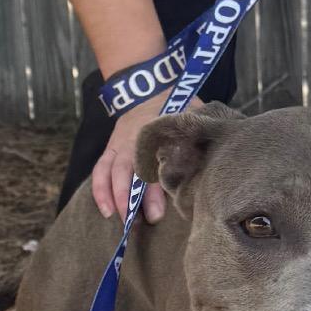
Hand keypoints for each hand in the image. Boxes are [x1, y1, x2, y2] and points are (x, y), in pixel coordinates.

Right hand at [91, 93, 202, 223]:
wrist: (149, 87)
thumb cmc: (176, 107)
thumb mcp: (191, 116)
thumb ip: (197, 138)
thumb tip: (211, 164)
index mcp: (154, 135)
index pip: (152, 167)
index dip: (153, 192)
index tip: (157, 214)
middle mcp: (133, 141)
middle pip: (127, 171)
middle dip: (128, 198)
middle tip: (137, 223)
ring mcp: (119, 145)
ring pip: (109, 171)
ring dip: (111, 196)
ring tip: (116, 220)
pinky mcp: (111, 149)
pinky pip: (100, 169)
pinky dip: (100, 190)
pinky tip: (106, 211)